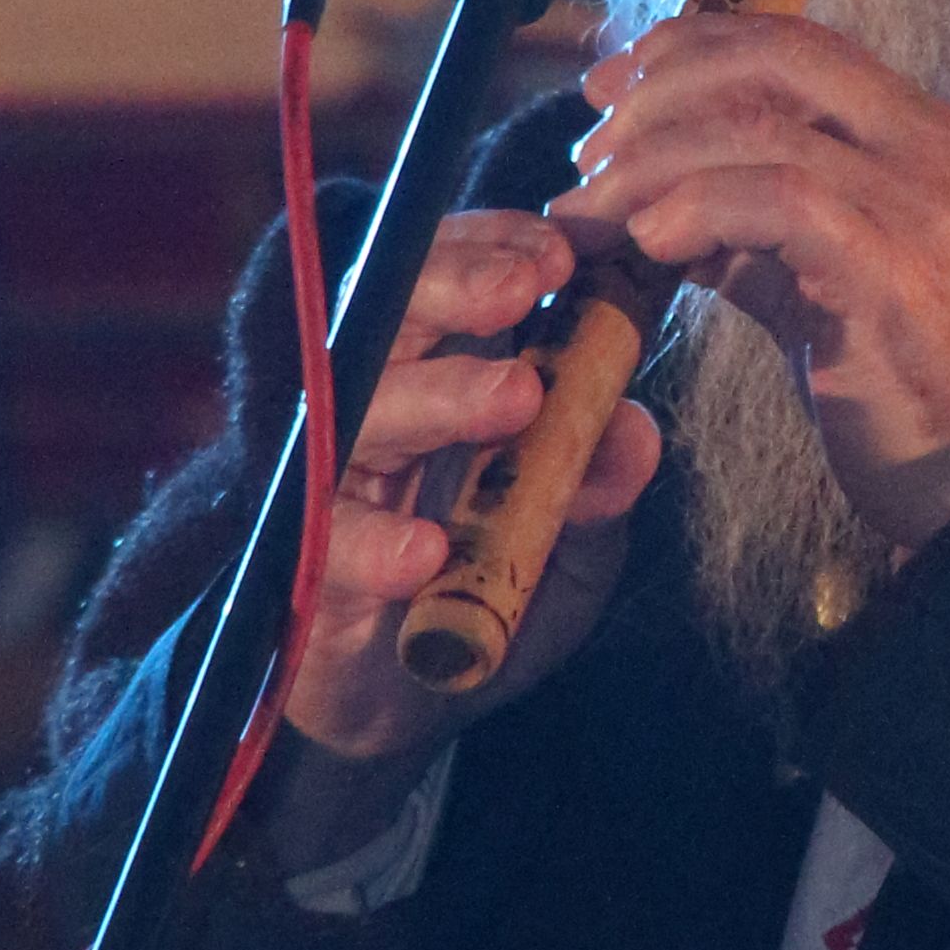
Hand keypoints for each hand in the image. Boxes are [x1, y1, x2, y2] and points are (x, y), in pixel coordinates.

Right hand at [275, 209, 659, 793]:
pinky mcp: (310, 559)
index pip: (451, 276)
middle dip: (458, 285)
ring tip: (515, 397)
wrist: (401, 702)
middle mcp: (377, 403)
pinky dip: (380, 542)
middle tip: (527, 284)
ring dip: (441, 396)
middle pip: (393, 312)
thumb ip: (598, 486)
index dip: (497, 247)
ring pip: (363, 407)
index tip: (562, 249)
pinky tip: (426, 550)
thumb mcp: (571, 543)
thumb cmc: (487, 590)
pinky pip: (336, 538)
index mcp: (439, 372)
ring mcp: (336, 476)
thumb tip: (638, 429)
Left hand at [550, 11, 949, 553]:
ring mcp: (920, 203)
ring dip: (655, 161)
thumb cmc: (928, 391)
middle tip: (591, 146)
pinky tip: (650, 240)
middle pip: (774, 59)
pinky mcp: (896, 270)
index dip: (691, 49)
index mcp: (923, 135)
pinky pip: (781, 200)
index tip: (613, 89)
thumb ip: (761, 235)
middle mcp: (930, 147)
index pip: (796, 46)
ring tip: (596, 208)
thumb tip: (663, 207)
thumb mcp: (835, 288)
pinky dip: (700, 205)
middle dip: (661, 87)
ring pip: (763, 127)